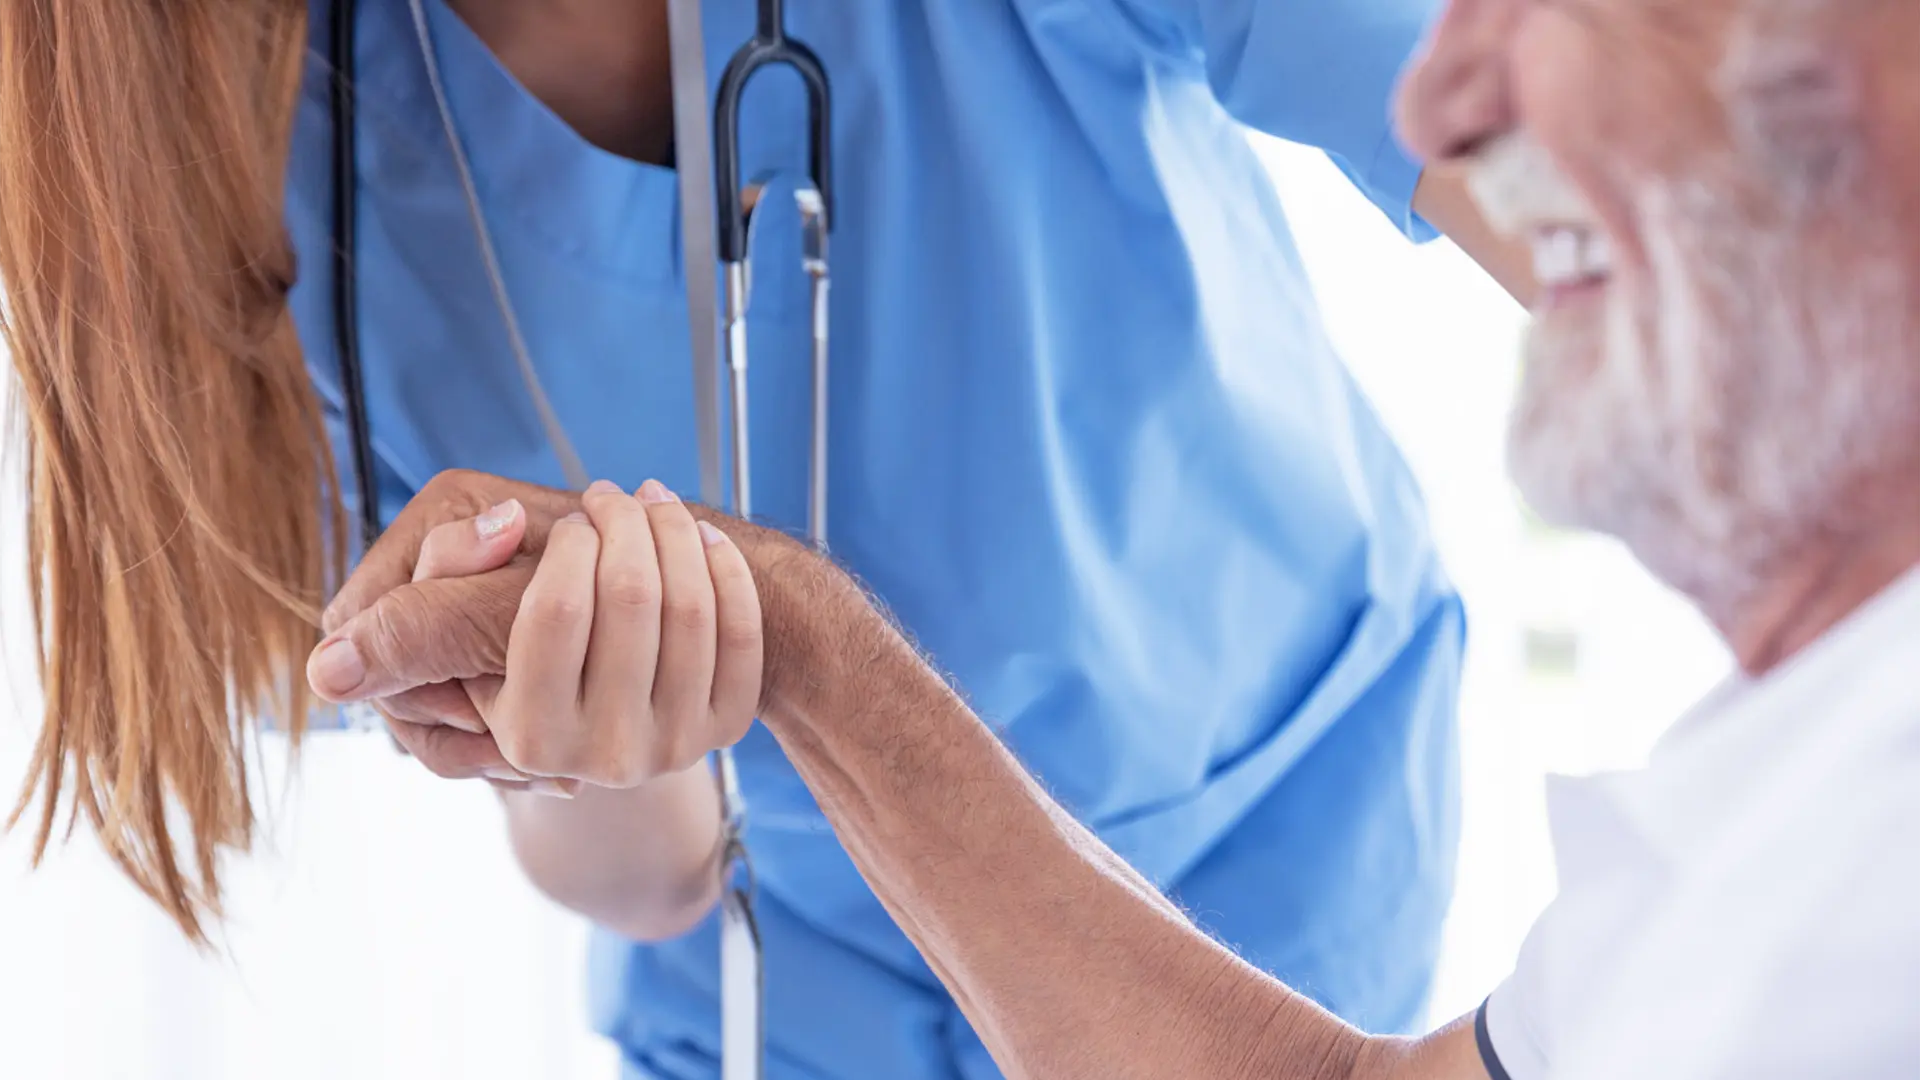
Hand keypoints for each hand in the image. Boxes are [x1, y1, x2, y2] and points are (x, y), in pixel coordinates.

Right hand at [325, 479, 764, 789]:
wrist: (648, 663)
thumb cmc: (539, 618)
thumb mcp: (468, 623)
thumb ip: (414, 627)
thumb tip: (327, 672)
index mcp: (520, 733)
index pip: (535, 617)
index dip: (540, 551)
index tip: (534, 515)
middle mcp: (596, 756)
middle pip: (620, 599)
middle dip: (615, 526)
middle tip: (608, 494)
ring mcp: (668, 747)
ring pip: (685, 609)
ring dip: (673, 533)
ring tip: (655, 504)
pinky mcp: (722, 730)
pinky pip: (739, 636)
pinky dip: (726, 575)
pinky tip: (707, 544)